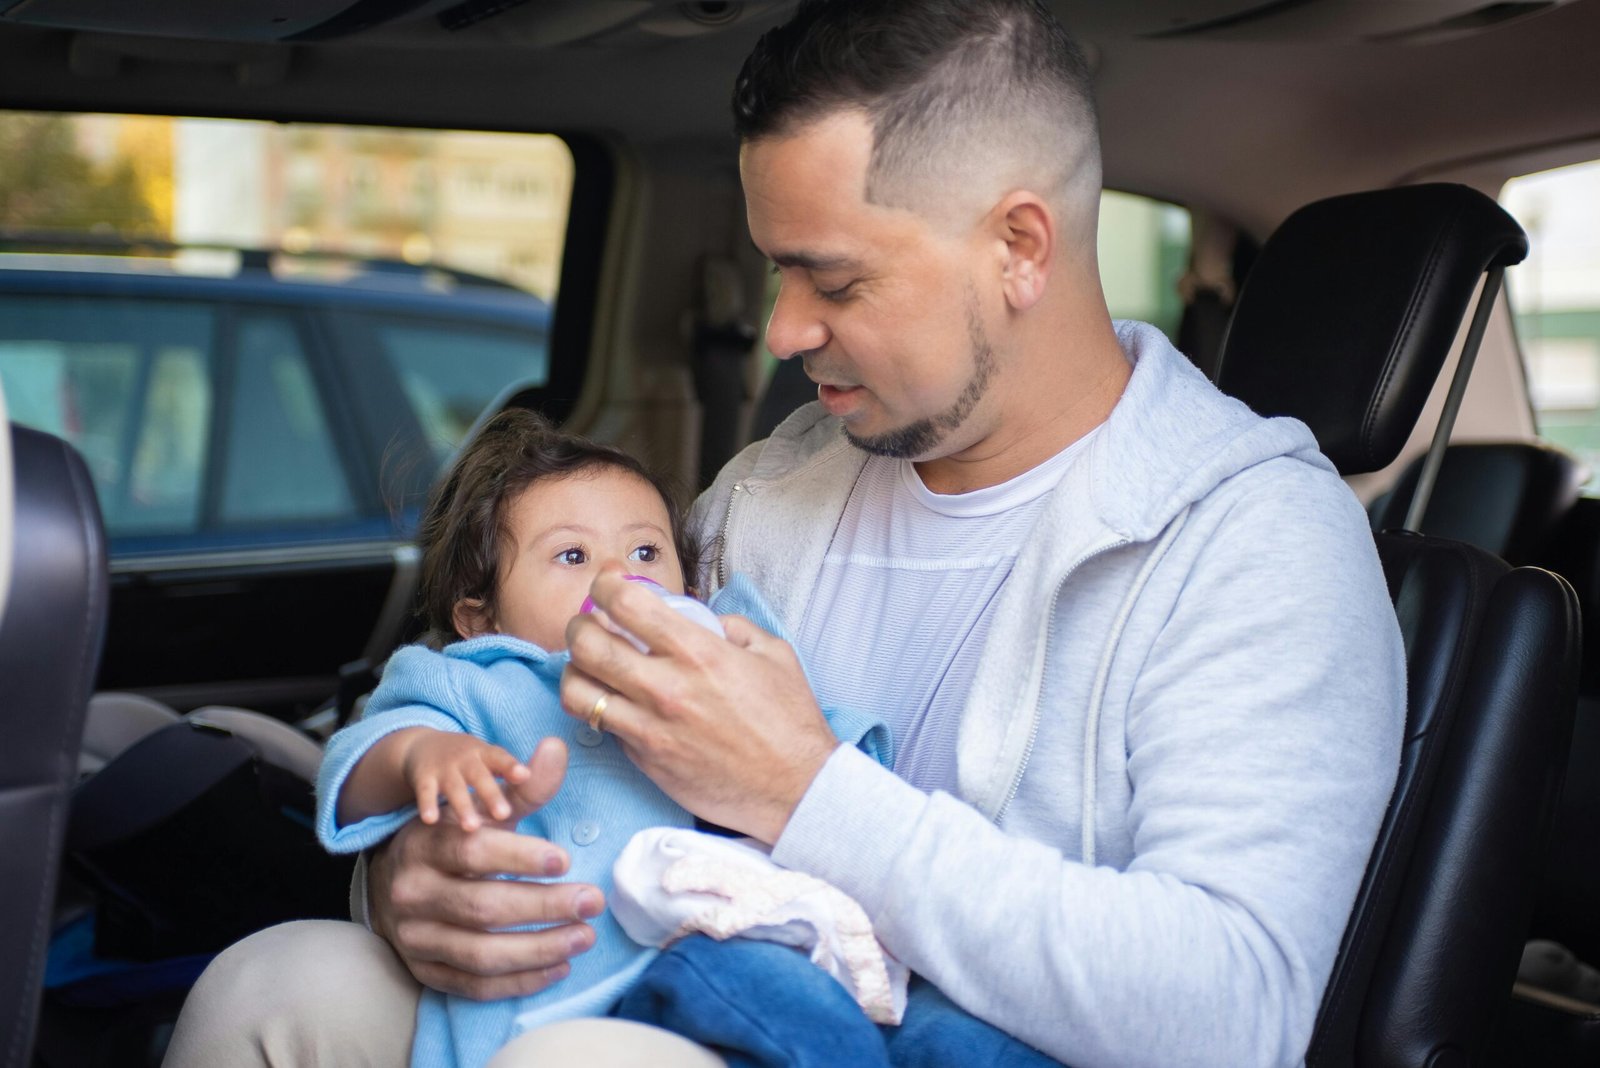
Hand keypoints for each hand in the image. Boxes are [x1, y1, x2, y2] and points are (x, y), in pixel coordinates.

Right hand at [367, 737, 606, 999]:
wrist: (396, 884)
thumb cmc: (456, 842)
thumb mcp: (483, 811)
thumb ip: (525, 788)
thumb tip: (558, 747)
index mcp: (424, 845)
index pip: (472, 853)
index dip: (519, 857)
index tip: (565, 859)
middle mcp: (412, 894)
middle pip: (481, 907)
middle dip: (543, 907)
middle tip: (592, 901)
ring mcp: (415, 938)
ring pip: (480, 954)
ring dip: (539, 950)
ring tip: (585, 936)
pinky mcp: (424, 972)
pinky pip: (475, 985)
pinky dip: (520, 981)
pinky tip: (560, 967)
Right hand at [399, 730, 528, 830]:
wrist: (423, 749)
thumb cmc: (473, 768)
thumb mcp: (496, 769)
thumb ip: (529, 784)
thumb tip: (561, 776)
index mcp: (490, 757)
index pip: (502, 760)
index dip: (511, 767)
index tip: (524, 776)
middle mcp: (468, 760)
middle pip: (480, 775)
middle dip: (491, 793)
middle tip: (504, 814)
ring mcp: (445, 769)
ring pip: (455, 787)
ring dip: (463, 805)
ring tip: (473, 827)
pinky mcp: (424, 779)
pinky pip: (425, 792)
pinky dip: (428, 804)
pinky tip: (432, 820)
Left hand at [560, 567, 838, 842]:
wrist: (794, 790)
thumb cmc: (788, 722)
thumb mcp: (773, 654)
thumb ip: (732, 627)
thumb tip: (701, 617)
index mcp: (699, 653)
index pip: (626, 605)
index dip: (606, 586)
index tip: (608, 585)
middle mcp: (666, 688)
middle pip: (587, 645)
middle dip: (579, 625)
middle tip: (589, 624)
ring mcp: (650, 727)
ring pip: (577, 691)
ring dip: (575, 670)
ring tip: (588, 665)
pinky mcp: (645, 759)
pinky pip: (603, 726)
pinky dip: (600, 708)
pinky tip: (616, 701)